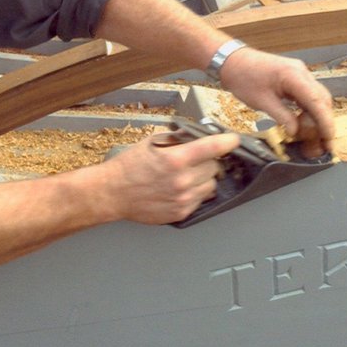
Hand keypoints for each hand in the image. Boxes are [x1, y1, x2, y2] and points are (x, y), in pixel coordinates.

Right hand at [97, 131, 240, 224]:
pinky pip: (202, 199)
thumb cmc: (129, 166)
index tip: (234, 140)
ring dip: (205, 178)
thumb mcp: (152, 142)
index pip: (213, 147)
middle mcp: (182, 180)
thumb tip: (198, 134)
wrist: (112, 193)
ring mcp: (183, 199)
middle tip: (196, 160)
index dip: (228, 142)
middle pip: (215, 167)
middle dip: (209, 161)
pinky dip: (197, 192)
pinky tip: (181, 188)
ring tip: (187, 175)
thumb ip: (177, 138)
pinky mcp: (181, 212)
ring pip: (212, 185)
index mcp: (175, 159)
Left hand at [218, 47, 334, 155]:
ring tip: (316, 138)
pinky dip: (309, 110)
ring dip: (318, 117)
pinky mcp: (295, 77)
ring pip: (317, 97)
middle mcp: (302, 72)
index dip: (326, 121)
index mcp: (294, 75)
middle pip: (322, 99)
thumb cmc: (243, 78)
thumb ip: (282, 116)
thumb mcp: (261, 101)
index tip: (329, 139)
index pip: (317, 101)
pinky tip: (306, 124)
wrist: (232, 60)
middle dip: (325, 122)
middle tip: (325, 144)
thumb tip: (295, 132)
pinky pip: (308, 95)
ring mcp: (300, 73)